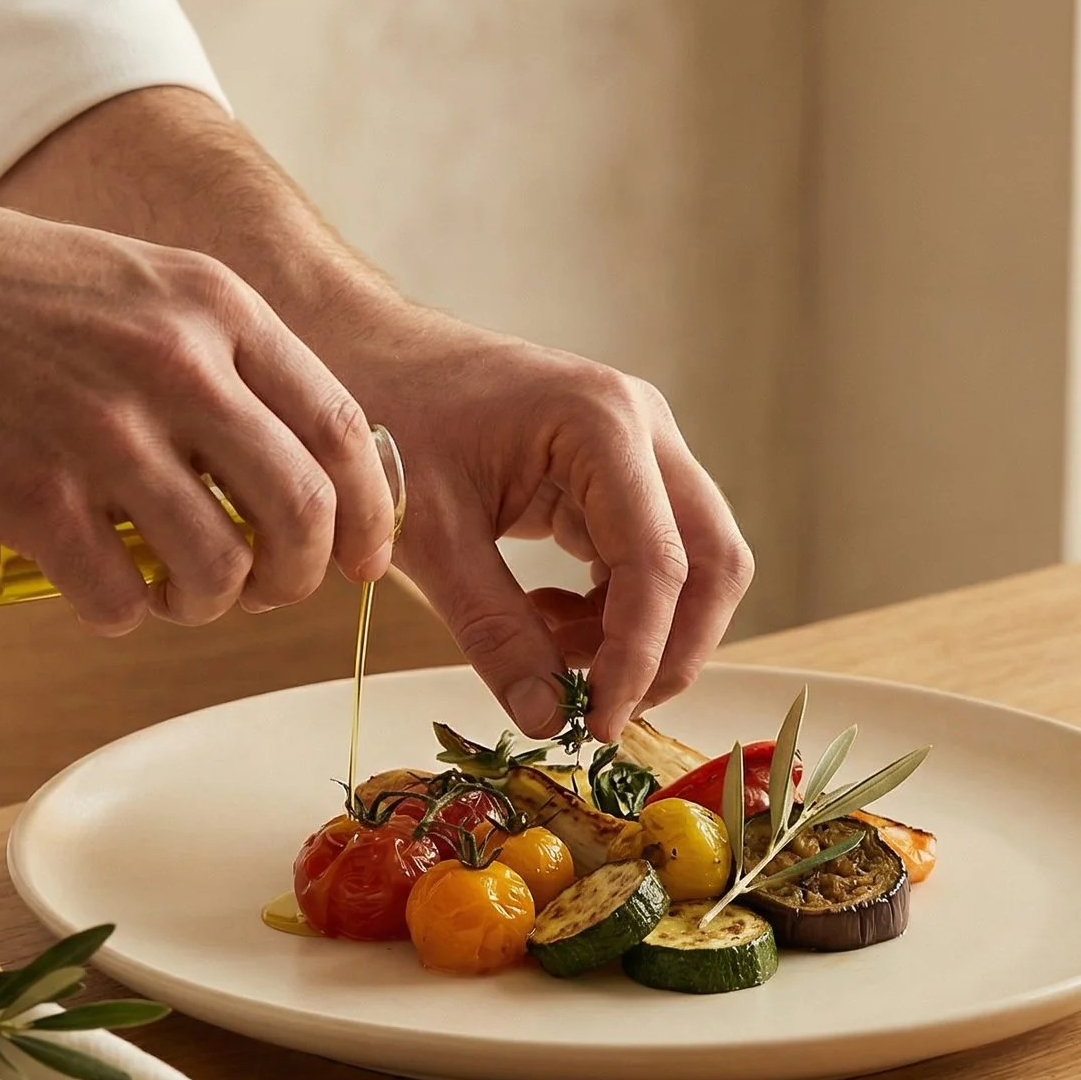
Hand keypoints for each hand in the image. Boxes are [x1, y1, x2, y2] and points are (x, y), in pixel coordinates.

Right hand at [0, 204, 397, 632]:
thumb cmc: (2, 286)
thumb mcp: (141, 280)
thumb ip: (223, 353)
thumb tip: (302, 453)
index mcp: (215, 306)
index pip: (342, 428)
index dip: (369, 511)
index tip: (363, 556)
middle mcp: (176, 366)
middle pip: (304, 513)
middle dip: (301, 575)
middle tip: (268, 589)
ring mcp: (104, 433)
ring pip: (221, 571)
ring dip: (209, 605)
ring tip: (175, 591)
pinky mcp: (33, 496)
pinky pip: (120, 599)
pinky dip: (122, 613)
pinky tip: (100, 588)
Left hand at [329, 309, 753, 742]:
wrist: (368, 357)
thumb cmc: (391, 419)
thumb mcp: (431, 535)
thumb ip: (492, 630)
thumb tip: (544, 720)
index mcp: (603, 424)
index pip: (660, 563)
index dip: (638, 656)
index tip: (597, 722)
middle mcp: (643, 428)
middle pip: (712, 561)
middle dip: (670, 649)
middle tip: (602, 709)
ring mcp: (641, 449)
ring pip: (692, 566)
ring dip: (640, 632)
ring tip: (548, 651)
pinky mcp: (622, 475)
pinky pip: (652, 558)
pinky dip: (615, 610)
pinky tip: (545, 619)